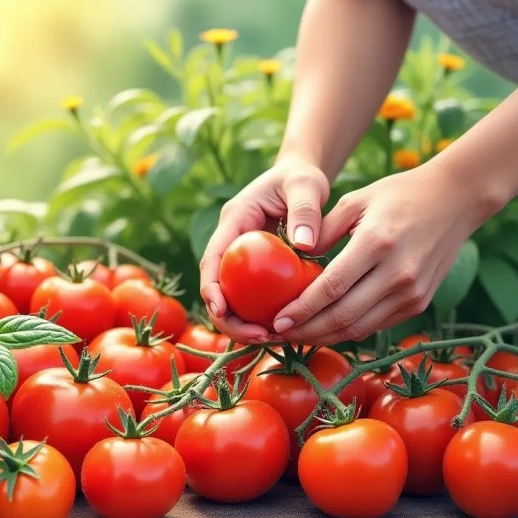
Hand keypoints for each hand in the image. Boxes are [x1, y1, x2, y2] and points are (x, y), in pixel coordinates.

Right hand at [199, 159, 330, 343]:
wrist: (301, 179)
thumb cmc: (301, 178)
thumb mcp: (305, 185)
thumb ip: (305, 210)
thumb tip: (303, 245)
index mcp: (234, 221)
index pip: (212, 259)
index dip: (212, 289)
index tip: (222, 311)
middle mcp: (231, 243)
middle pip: (217, 288)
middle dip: (229, 319)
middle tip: (259, 336)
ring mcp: (241, 259)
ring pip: (233, 299)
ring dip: (246, 324)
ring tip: (274, 339)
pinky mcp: (255, 271)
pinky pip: (253, 299)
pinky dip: (264, 316)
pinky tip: (285, 330)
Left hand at [271, 161, 497, 345]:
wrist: (456, 200)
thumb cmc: (398, 195)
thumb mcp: (355, 201)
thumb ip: (323, 231)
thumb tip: (292, 259)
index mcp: (376, 243)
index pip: (332, 288)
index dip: (302, 310)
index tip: (276, 321)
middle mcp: (397, 273)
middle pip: (343, 316)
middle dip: (306, 331)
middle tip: (277, 335)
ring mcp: (412, 292)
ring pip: (359, 328)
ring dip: (324, 337)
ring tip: (295, 337)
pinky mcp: (419, 302)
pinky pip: (376, 325)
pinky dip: (347, 331)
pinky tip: (324, 329)